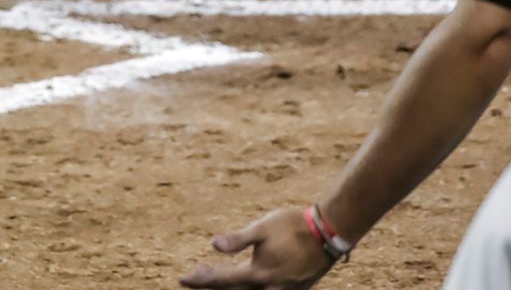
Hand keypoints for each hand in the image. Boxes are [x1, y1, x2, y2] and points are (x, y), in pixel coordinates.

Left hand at [180, 208, 335, 288]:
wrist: (328, 233)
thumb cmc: (292, 226)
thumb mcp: (261, 228)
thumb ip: (238, 239)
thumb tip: (213, 244)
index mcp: (258, 274)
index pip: (221, 281)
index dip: (200, 280)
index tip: (183, 279)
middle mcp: (268, 288)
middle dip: (211, 286)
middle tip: (194, 278)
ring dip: (229, 288)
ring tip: (216, 279)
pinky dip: (249, 289)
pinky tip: (245, 281)